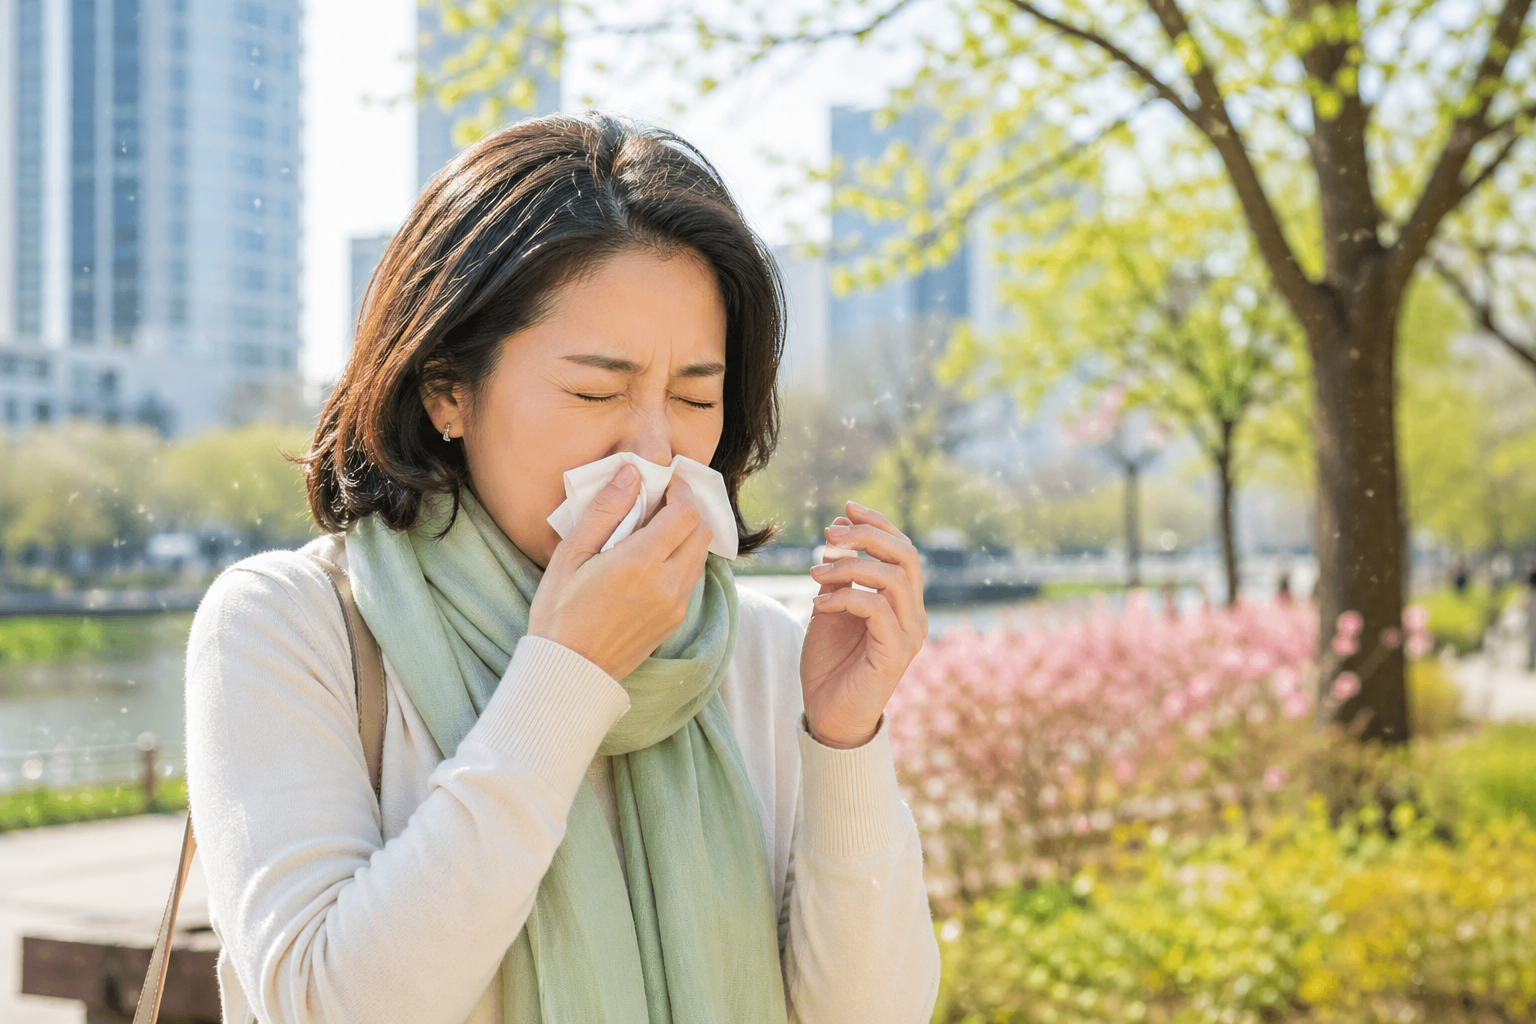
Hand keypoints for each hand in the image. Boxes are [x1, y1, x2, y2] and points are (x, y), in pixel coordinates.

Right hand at [529, 466, 712, 679]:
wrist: (568, 670)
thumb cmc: (560, 610)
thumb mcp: (571, 553)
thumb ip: (605, 509)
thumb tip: (632, 472)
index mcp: (640, 563)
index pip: (684, 513)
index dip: (680, 491)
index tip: (665, 483)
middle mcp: (667, 584)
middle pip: (701, 532)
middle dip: (687, 511)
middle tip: (661, 504)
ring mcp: (674, 606)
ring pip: (700, 557)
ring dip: (687, 536)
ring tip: (656, 531)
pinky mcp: (674, 622)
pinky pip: (691, 581)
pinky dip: (682, 561)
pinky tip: (653, 561)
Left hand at [800, 502, 927, 748]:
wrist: (827, 716)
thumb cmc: (830, 665)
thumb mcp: (830, 609)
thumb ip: (838, 577)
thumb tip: (836, 535)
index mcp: (904, 603)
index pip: (903, 550)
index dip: (877, 524)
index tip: (844, 509)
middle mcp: (914, 616)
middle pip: (907, 556)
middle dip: (867, 535)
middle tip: (829, 535)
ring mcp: (909, 635)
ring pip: (895, 578)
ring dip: (852, 566)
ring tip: (816, 571)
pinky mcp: (896, 654)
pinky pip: (876, 609)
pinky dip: (844, 598)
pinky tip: (817, 605)